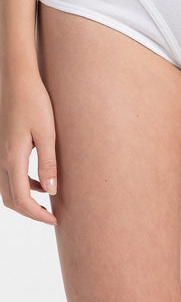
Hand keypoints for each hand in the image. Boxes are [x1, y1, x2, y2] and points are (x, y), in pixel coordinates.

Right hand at [0, 70, 57, 224]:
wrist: (17, 80)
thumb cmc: (35, 102)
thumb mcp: (47, 133)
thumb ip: (48, 163)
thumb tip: (51, 191)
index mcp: (12, 159)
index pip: (21, 199)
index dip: (37, 214)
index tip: (54, 220)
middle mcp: (2, 159)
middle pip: (10, 199)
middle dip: (29, 212)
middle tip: (51, 216)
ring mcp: (0, 153)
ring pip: (7, 188)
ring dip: (26, 199)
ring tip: (48, 201)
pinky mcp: (4, 146)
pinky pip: (10, 175)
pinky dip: (23, 184)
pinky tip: (41, 180)